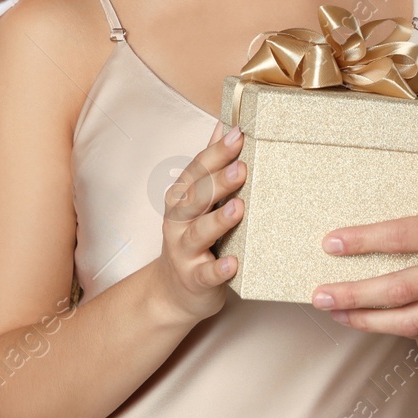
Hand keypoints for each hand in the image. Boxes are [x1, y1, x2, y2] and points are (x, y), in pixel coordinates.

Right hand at [151, 122, 247, 323]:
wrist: (174, 292)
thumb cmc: (194, 237)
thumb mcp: (199, 200)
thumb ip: (211, 165)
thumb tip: (224, 124)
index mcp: (182, 197)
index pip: (197, 170)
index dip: (216, 152)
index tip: (239, 134)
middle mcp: (178, 221)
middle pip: (196, 197)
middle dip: (218, 181)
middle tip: (242, 168)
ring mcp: (183, 251)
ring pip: (198, 233)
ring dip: (218, 220)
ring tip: (238, 208)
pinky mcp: (194, 279)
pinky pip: (206, 274)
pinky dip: (219, 269)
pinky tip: (234, 263)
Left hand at [310, 154, 417, 336]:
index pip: (407, 236)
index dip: (367, 241)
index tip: (332, 244)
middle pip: (402, 289)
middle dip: (356, 294)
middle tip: (320, 293)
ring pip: (414, 319)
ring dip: (370, 320)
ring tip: (336, 314)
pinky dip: (398, 328)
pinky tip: (371, 320)